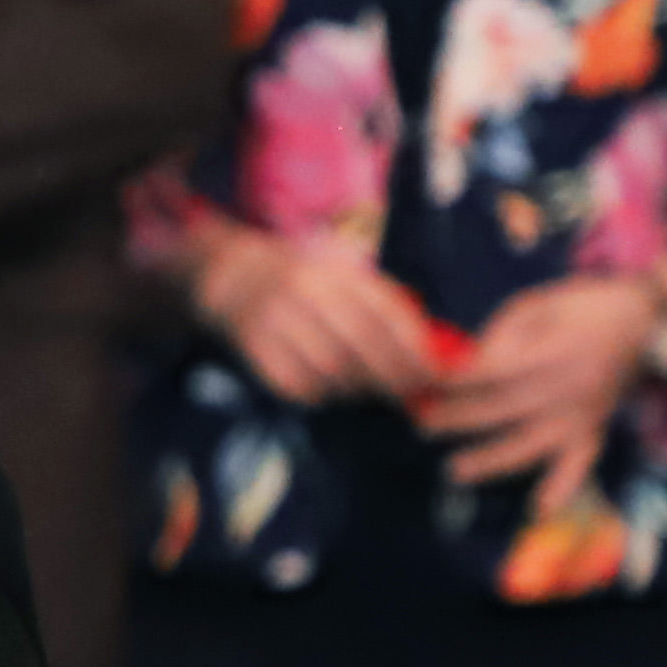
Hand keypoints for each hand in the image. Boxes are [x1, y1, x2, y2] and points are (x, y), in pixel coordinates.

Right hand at [187, 226, 450, 410]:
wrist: (232, 278)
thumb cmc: (305, 284)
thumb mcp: (343, 279)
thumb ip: (382, 307)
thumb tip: (428, 351)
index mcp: (334, 273)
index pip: (384, 312)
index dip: (413, 347)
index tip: (434, 373)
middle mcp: (304, 292)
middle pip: (360, 344)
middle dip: (392, 375)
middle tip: (410, 393)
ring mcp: (277, 321)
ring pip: (332, 369)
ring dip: (358, 387)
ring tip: (370, 390)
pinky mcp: (256, 348)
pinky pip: (300, 383)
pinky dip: (323, 392)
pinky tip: (331, 389)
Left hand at [412, 267, 666, 506]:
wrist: (646, 319)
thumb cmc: (584, 305)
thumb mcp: (539, 304)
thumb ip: (502, 335)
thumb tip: (465, 366)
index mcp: (554, 352)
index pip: (493, 373)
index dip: (456, 381)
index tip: (423, 385)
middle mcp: (568, 388)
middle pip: (504, 409)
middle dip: (459, 419)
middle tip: (421, 424)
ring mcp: (582, 413)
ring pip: (532, 443)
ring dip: (493, 460)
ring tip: (455, 471)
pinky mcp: (594, 427)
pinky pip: (580, 463)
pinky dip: (562, 487)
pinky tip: (539, 510)